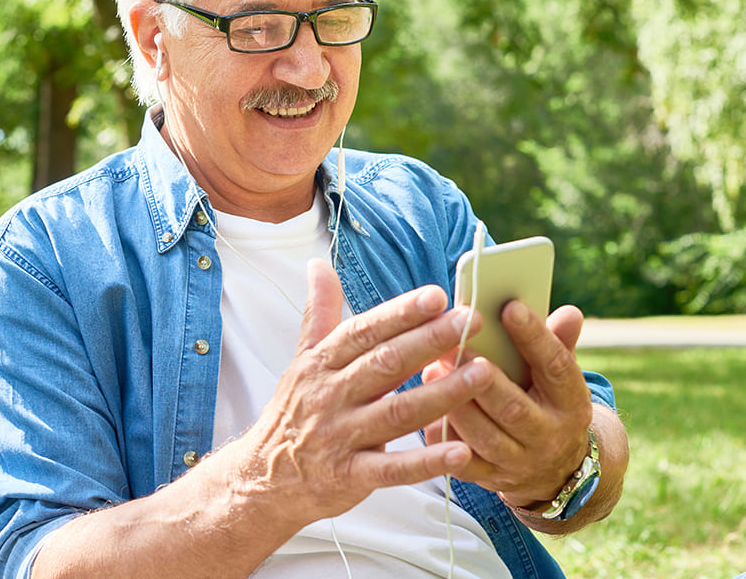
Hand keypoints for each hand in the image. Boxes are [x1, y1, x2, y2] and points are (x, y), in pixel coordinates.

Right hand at [219, 259, 493, 531]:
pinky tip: (461, 451)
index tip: (437, 296)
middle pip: (386, 364)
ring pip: (397, 413)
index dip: (400, 313)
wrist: (263, 481)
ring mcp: (340, 438)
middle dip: (430, 341)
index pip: (364, 332)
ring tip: (482, 373)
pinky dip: (426, 462)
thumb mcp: (301, 361)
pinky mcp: (350, 477)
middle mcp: (330, 396)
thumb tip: (318, 264)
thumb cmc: (293, 414)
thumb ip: (319, 313)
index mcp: (321, 363)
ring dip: (441, 393)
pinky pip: (393, 469)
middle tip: (472, 321)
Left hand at [420, 301, 591, 507]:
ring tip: (431, 372)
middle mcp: (549, 436)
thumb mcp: (561, 377)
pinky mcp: (491, 478)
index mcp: (572, 402)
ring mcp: (520, 462)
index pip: (556, 367)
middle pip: (513, 407)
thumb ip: (560, 343)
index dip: (535, 337)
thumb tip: (569, 312)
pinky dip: (442, 437)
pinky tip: (424, 409)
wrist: (556, 469)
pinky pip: (462, 463)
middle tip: (452, 345)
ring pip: (485, 438)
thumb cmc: (548, 403)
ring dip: (455, 405)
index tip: (510, 307)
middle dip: (480, 378)